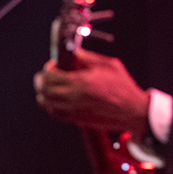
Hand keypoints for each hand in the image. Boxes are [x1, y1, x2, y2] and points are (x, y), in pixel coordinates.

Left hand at [34, 48, 149, 140]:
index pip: (51, 76)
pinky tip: (55, 100)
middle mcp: (74, 97)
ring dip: (43, 94)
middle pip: (44, 90)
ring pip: (46, 104)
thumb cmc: (123, 87)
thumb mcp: (109, 65)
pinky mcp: (77, 120)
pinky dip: (51, 106)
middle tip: (44, 76)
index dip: (47, 69)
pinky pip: (55, 114)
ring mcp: (74, 110)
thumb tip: (75, 53)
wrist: (131, 111)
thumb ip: (88, 58)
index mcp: (81, 81)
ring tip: (48, 88)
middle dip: (40, 81)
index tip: (52, 65)